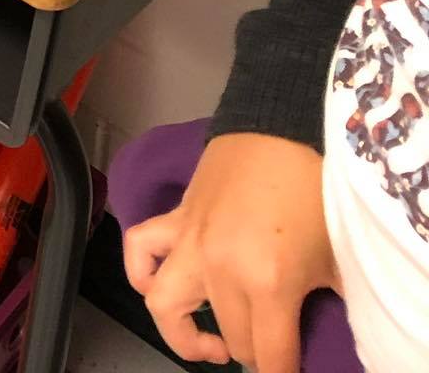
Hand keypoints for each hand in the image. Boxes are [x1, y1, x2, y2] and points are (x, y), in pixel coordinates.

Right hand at [124, 134, 338, 372]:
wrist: (280, 125)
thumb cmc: (314, 189)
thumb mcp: (335, 257)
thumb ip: (327, 302)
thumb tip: (325, 331)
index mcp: (266, 282)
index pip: (269, 357)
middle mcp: (220, 268)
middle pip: (230, 338)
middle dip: (253, 351)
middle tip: (271, 346)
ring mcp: (192, 242)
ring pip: (164, 307)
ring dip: (183, 334)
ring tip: (209, 342)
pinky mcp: (176, 218)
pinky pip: (139, 249)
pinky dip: (139, 272)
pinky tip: (159, 284)